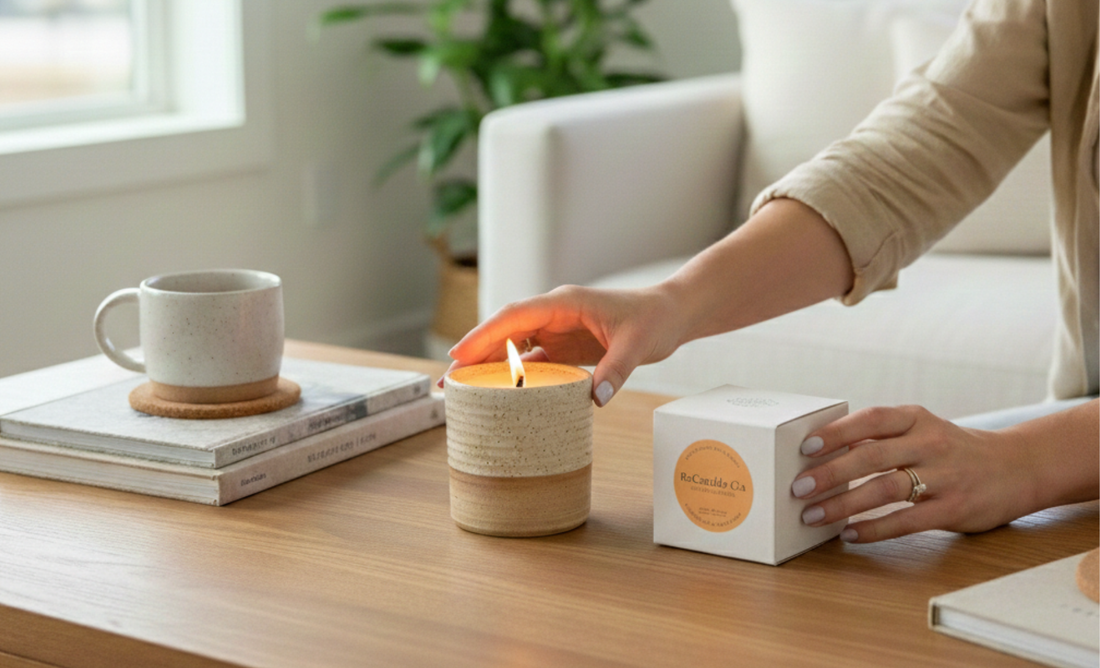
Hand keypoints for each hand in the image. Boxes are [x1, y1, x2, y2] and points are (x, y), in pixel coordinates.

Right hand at [444, 284, 684, 405]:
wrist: (671, 315)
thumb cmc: (654, 319)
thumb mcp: (638, 344)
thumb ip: (616, 371)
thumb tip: (595, 400)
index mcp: (564, 302)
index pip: (515, 316)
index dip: (484, 334)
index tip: (459, 354)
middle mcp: (553, 314)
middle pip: (504, 331)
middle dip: (474, 354)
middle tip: (447, 381)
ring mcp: (556, 330)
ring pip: (512, 347)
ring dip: (487, 367)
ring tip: (460, 392)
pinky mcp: (563, 347)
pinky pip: (530, 362)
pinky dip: (512, 377)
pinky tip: (496, 395)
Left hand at [791, 405, 1039, 542]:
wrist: (1018, 467)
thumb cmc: (952, 449)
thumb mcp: (922, 430)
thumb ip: (882, 437)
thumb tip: (824, 453)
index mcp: (916, 419)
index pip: (871, 420)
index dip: (836, 432)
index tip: (805, 447)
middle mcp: (929, 443)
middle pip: (871, 456)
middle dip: (830, 473)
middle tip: (798, 488)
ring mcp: (944, 476)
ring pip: (885, 489)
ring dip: (844, 504)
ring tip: (814, 515)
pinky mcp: (954, 508)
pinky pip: (907, 520)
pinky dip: (874, 529)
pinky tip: (849, 534)